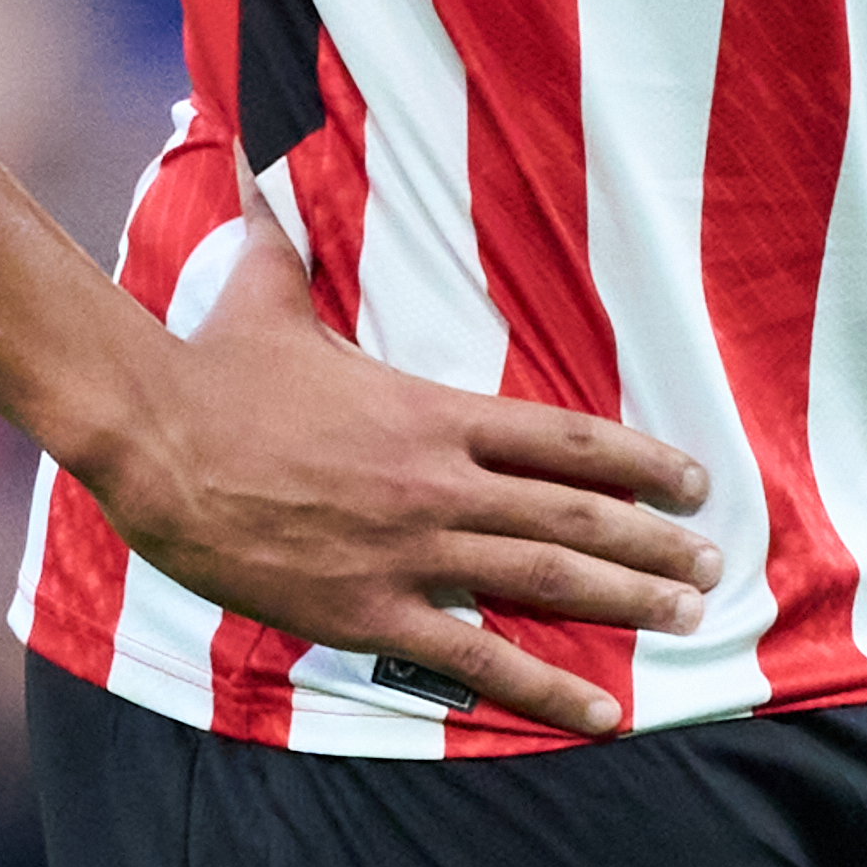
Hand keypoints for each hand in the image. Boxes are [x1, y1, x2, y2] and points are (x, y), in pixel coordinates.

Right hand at [83, 219, 720, 737]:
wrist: (152, 435)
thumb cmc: (212, 366)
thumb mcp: (265, 290)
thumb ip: (281, 235)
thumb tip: (254, 155)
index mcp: (433, 410)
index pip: (566, 436)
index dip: (640, 460)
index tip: (693, 481)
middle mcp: (439, 479)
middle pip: (576, 512)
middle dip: (655, 543)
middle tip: (714, 566)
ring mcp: (410, 547)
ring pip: (545, 578)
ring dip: (627, 600)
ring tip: (686, 620)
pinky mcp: (369, 607)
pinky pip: (477, 655)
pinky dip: (547, 685)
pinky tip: (602, 712)